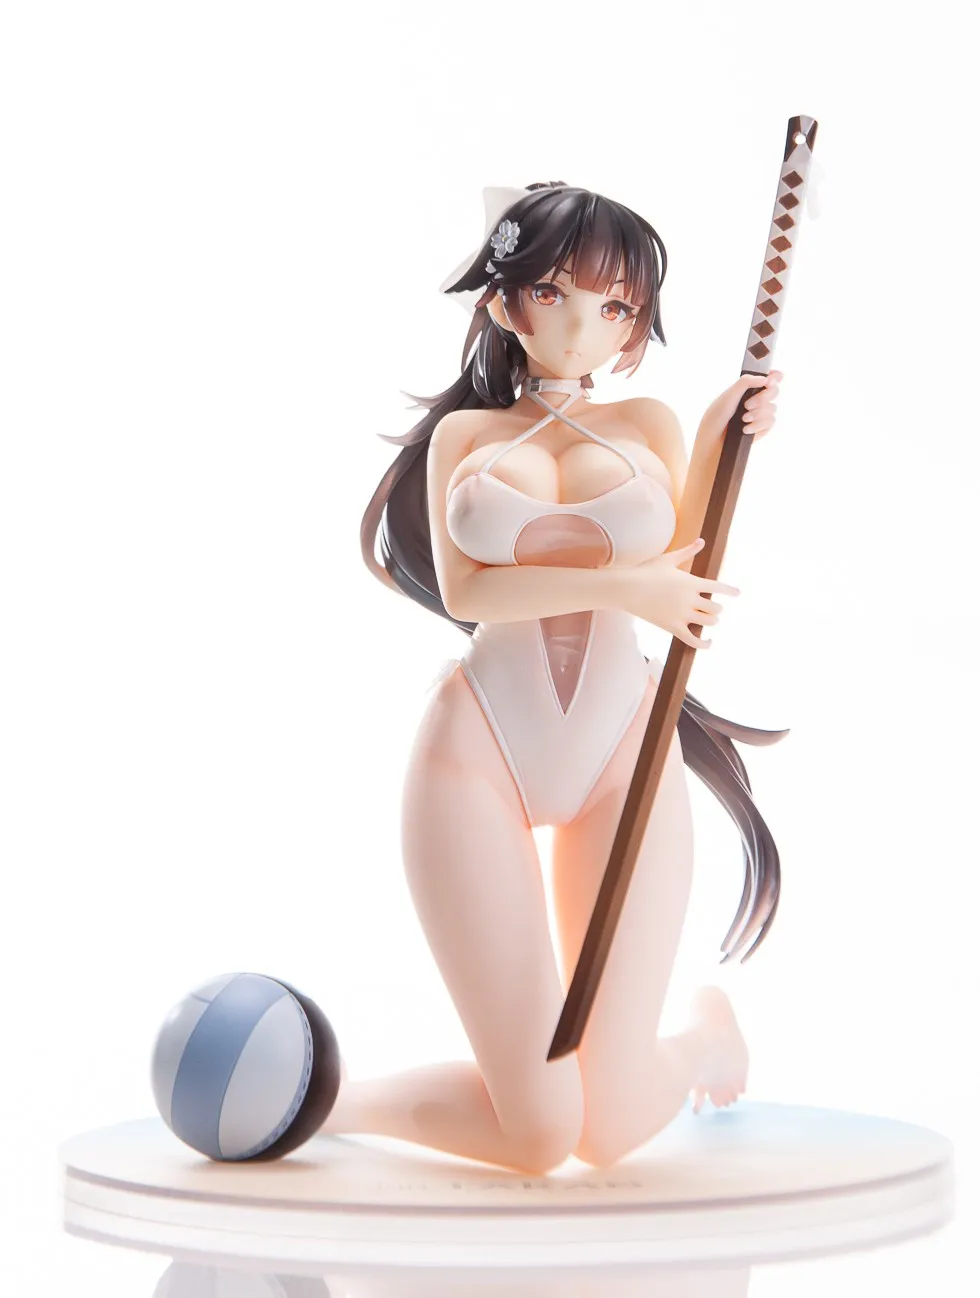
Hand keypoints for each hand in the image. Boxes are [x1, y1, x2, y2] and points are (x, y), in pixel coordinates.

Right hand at [624, 539, 739, 648]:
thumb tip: (702, 540)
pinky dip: (704, 644)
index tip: (737, 593)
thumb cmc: (646, 571)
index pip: (719, 588)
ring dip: (712, 621)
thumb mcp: (668, 559)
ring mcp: (682, 615)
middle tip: (711, 607)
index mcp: (692, 582)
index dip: (730, 591)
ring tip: (707, 619)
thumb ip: (687, 551)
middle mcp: (690, 599)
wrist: (626, 589)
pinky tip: (709, 642)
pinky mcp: (672, 627)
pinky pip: (693, 640)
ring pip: (709, 622)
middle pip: (716, 608)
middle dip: (716, 608)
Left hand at [701, 370, 781, 441]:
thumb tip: (765, 378)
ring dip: (757, 414)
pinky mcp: (762, 428)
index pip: (767, 377)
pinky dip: (757, 425)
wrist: (713, 442)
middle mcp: (755, 399)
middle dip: (763, 398)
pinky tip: (745, 430)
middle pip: (774, 391)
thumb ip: (746, 382)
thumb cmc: (716, 417)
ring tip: (743, 419)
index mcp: (747, 388)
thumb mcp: (729, 396)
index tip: (769, 381)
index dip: (774, 377)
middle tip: (747, 405)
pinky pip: (771, 422)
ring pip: (773, 408)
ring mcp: (759, 414)